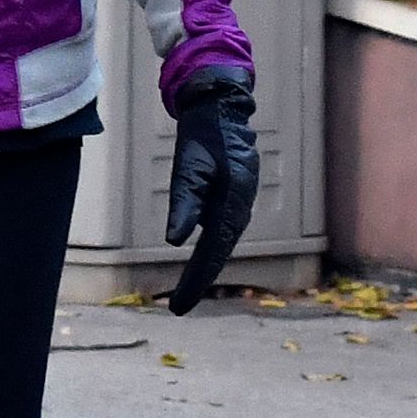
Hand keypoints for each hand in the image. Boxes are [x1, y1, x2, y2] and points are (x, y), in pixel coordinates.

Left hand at [163, 68, 259, 313]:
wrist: (221, 109)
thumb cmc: (203, 134)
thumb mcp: (189, 165)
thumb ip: (184, 202)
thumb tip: (175, 241)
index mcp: (234, 200)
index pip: (214, 250)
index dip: (197, 279)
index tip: (180, 305)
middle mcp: (241, 207)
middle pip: (219, 252)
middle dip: (200, 280)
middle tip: (178, 308)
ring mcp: (240, 204)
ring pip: (222, 244)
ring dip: (206, 268)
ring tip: (186, 294)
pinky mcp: (233, 199)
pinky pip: (221, 232)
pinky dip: (209, 250)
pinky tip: (198, 263)